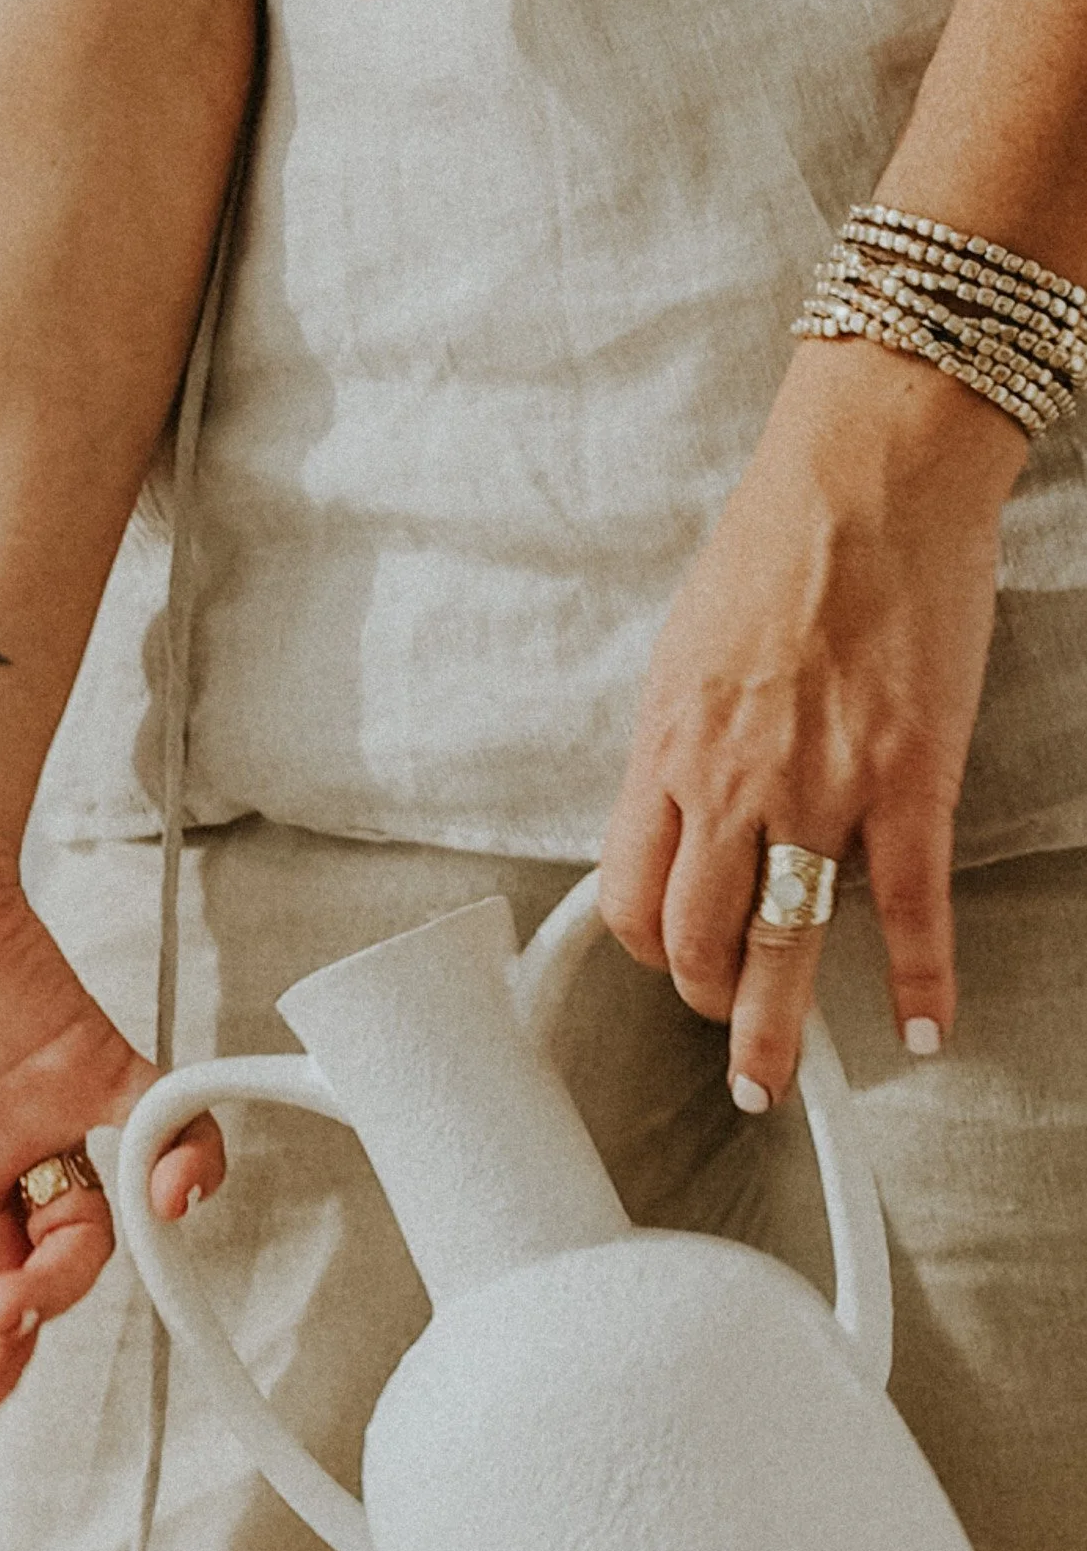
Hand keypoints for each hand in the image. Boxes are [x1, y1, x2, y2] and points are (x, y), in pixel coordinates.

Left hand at [598, 338, 1026, 1102]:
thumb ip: (685, 746)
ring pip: (780, 944)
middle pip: (693, 937)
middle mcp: (730, 781)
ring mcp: (820, 787)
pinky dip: (921, 982)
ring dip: (773, 1025)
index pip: (626, 892)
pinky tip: (924, 1028)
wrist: (870, 474)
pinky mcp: (909, 778)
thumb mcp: (689, 653)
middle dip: (705, 1000)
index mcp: (668, 748)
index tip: (667, 967)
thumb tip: (682, 810)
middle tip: (727, 1032)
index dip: (644, 949)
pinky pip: (910, 908)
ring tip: (775, 1076)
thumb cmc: (780, 544)